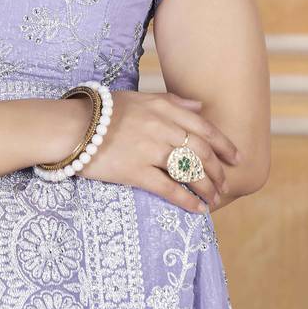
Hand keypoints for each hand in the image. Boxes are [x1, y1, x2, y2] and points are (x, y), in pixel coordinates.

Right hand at [79, 90, 240, 214]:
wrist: (71, 127)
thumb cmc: (102, 111)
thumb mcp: (140, 98)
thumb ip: (173, 102)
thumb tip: (200, 107)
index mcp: (164, 109)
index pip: (205, 129)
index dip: (225, 146)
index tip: (236, 159)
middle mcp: (161, 128)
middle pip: (202, 153)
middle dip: (218, 172)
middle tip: (225, 185)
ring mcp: (149, 151)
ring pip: (190, 172)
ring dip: (208, 188)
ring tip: (214, 199)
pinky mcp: (135, 171)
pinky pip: (169, 189)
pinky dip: (187, 201)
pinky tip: (197, 210)